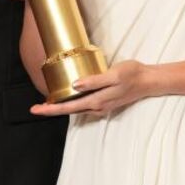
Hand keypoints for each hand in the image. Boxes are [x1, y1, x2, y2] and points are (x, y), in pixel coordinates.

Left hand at [29, 60, 157, 117]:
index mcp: (97, 101)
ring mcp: (101, 105)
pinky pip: (84, 104)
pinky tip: (69, 97)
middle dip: (52, 109)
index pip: (68, 107)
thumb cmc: (132, 75)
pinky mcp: (104, 100)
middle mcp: (97, 106)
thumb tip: (75, 85)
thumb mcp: (114, 74)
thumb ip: (95, 81)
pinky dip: (73, 102)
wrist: (149, 81)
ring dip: (62, 107)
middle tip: (36, 106)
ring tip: (47, 102)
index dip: (51, 108)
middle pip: (69, 110)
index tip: (36, 109)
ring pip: (76, 108)